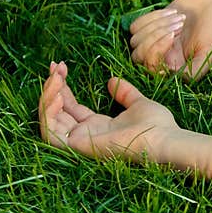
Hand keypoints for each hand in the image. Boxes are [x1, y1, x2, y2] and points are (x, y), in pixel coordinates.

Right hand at [38, 61, 178, 162]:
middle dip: (52, 87)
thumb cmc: (157, 125)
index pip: (71, 107)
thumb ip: (125, 93)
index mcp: (98, 125)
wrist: (164, 139)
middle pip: (57, 111)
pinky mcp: (77, 146)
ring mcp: (80, 141)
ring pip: (49, 121)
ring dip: (47, 97)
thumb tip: (112, 80)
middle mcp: (86, 134)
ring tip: (56, 78)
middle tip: (56, 66)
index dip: (62, 87)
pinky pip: (50, 133)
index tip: (61, 66)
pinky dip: (48, 114)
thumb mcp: (138, 103)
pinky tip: (57, 95)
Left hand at [129, 0, 211, 79]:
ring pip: (136, 41)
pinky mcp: (152, 24)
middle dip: (154, 39)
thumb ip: (191, 71)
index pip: (152, 70)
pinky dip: (152, 17)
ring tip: (181, 18)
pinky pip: (136, 27)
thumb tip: (167, 74)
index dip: (155, 55)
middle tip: (179, 26)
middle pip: (139, 57)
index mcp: (178, 68)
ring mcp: (157, 40)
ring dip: (156, 26)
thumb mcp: (211, 52)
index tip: (173, 37)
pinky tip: (174, 12)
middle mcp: (165, 56)